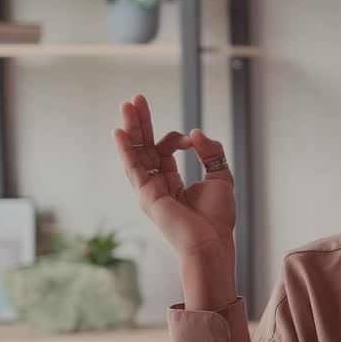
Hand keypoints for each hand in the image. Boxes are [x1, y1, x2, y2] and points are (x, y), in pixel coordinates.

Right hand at [111, 94, 235, 260]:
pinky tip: (120, 132)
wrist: (212, 242)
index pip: (165, 149)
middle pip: (144, 146)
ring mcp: (149, 189)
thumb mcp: (221, 177)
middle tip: (135, 99)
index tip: (192, 140)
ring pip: (137, 153)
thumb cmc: (218, 218)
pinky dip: (126, 150)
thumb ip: (210, 152)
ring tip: (127, 105)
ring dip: (132, 128)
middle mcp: (157, 184)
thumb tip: (196, 133)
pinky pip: (133, 168)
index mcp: (172, 181)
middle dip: (141, 122)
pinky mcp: (147, 195)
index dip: (177, 138)